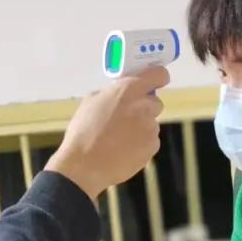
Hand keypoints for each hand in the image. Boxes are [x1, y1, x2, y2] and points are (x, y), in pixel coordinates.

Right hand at [46, 65, 168, 199]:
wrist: (84, 165)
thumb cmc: (82, 131)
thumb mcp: (90, 102)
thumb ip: (111, 94)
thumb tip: (120, 95)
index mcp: (127, 90)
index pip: (158, 74)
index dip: (158, 77)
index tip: (154, 81)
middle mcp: (144, 106)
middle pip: (155, 103)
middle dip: (144, 108)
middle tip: (126, 119)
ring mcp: (151, 128)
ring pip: (151, 124)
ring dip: (140, 128)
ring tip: (120, 140)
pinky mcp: (152, 147)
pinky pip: (150, 141)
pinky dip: (141, 145)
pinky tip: (124, 151)